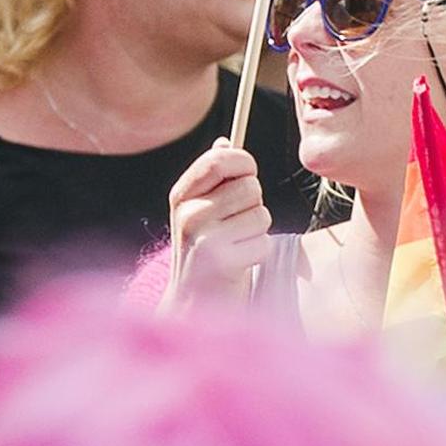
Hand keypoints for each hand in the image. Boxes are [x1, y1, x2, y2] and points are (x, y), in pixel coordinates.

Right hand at [164, 143, 272, 304]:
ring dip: (258, 230)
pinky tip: (239, 262)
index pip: (219, 159)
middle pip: (249, 186)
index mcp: (182, 196)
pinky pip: (264, 242)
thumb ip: (213, 178)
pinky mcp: (222, 263)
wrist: (193, 304)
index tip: (247, 174)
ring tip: (236, 244)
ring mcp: (203, 239)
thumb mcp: (200, 211)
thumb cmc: (205, 250)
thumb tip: (224, 142)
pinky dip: (259, 252)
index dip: (243, 162)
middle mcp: (188, 214)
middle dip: (254, 202)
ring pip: (261, 214)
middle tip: (236, 222)